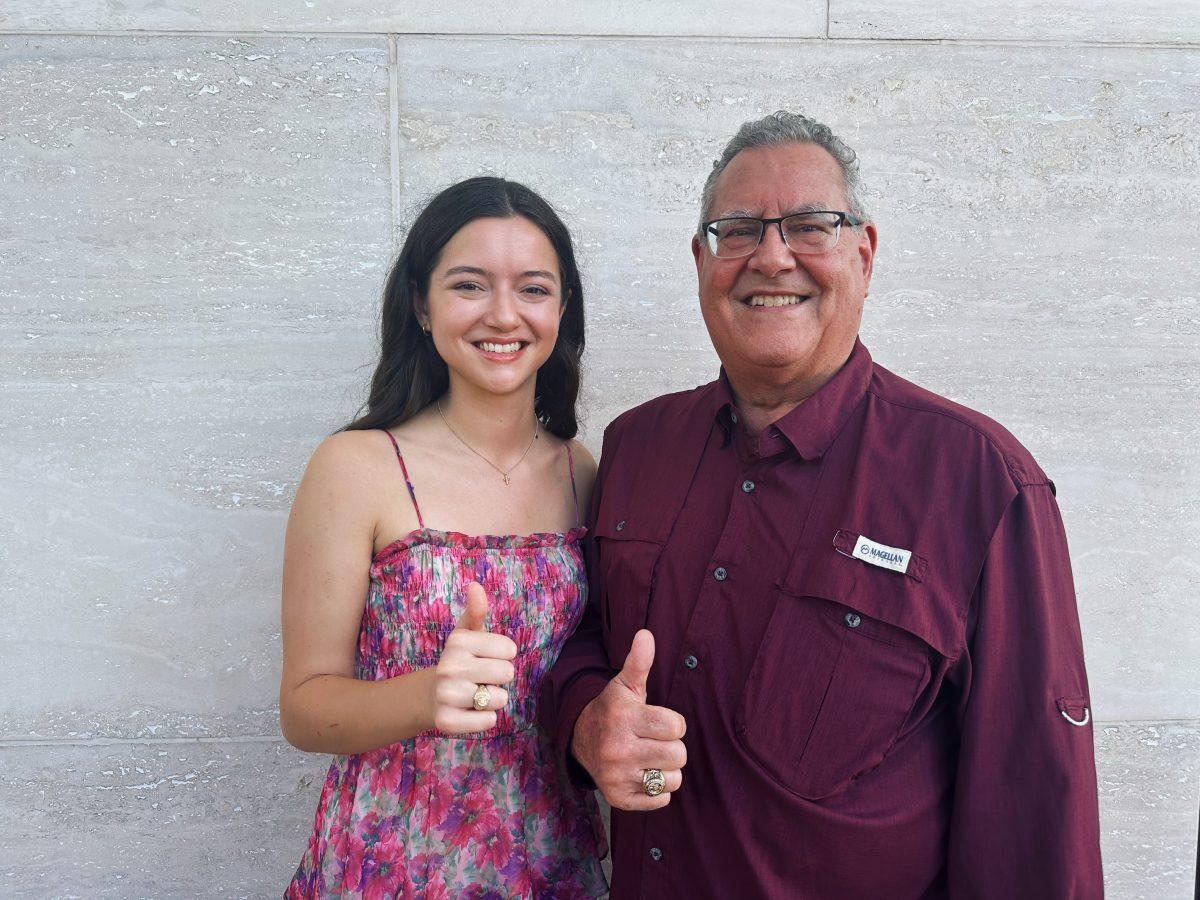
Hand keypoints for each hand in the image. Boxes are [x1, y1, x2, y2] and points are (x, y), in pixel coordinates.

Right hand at [431, 581, 517, 733]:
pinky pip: (489, 721)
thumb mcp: (466, 634)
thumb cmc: (458, 661)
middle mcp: (449, 666)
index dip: (503, 655)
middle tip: (480, 678)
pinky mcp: (447, 721)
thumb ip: (476, 611)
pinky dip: (486, 719)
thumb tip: (475, 585)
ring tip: (474, 694)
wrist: (429, 696)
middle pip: (507, 673)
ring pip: (500, 699)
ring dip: (492, 699)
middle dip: (499, 678)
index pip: (509, 649)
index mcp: (458, 641)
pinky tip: (471, 711)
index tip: (485, 657)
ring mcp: (446, 694)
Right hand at [570, 630, 686, 810]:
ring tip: (649, 757)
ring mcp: (617, 777)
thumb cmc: (613, 710)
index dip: (672, 723)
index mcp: (624, 718)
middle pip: (678, 754)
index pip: (677, 727)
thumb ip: (639, 661)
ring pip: (673, 779)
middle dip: (671, 746)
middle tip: (653, 740)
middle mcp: (618, 749)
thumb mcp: (625, 684)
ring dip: (667, 769)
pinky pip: (661, 799)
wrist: (580, 740)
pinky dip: (657, 789)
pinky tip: (642, 774)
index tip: (656, 721)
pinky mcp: (618, 799)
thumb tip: (646, 634)